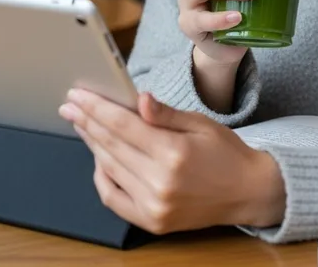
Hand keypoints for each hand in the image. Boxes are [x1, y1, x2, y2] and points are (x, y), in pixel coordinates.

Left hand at [59, 89, 285, 234]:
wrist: (247, 191)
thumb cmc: (226, 152)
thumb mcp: (200, 123)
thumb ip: (165, 114)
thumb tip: (140, 98)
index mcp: (174, 153)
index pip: (123, 126)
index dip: (97, 108)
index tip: (78, 96)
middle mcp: (160, 182)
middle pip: (111, 146)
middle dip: (87, 122)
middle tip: (70, 105)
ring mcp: (154, 206)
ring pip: (109, 169)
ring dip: (92, 144)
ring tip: (82, 124)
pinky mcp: (152, 222)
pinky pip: (113, 198)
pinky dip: (102, 176)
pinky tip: (99, 157)